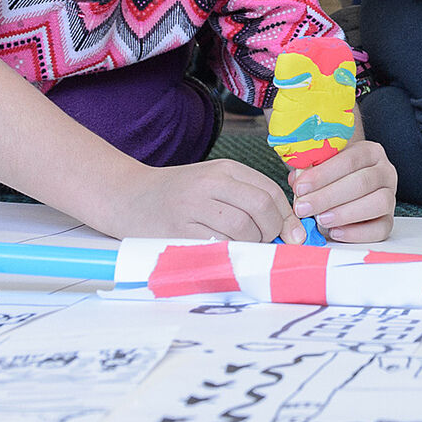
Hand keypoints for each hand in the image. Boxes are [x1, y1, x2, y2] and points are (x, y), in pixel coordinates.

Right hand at [107, 159, 296, 241]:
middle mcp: (210, 183)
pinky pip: (218, 244)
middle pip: (261, 207)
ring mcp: (193, 207)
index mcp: (224, 169)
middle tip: (267, 242)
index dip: (287, 216)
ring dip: (252, 244)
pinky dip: (230, 252)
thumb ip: (247, 196)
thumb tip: (289, 227)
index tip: (294, 234)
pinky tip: (225, 251)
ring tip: (244, 246)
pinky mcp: (179, 230)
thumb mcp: (213, 182)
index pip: (270, 190)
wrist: (127, 197)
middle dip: (273, 231)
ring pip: (242, 228)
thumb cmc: (177, 194)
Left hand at [290, 139, 397, 243]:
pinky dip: (357, 233)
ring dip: (345, 213)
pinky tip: (335, 232)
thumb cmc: (332, 176)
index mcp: (370, 152)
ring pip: (378, 203)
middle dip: (328, 196)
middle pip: (363, 182)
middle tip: (303, 207)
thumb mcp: (321, 166)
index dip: (323, 174)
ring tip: (320, 219)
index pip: (350, 159)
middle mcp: (385, 171)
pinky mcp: (389, 219)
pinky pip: (381, 228)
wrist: (346, 189)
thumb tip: (297, 180)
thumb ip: (310, 171)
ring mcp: (390, 196)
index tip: (300, 187)